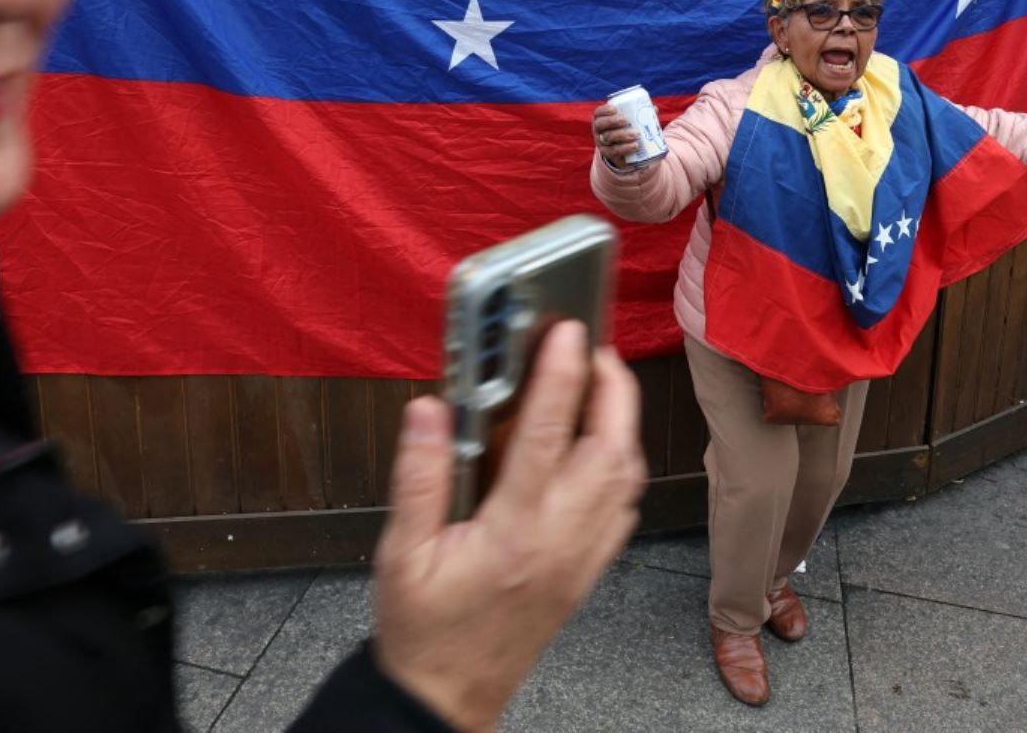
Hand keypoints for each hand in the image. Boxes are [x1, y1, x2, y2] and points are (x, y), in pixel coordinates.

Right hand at [371, 323, 645, 731]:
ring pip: (626, 477)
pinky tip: (600, 448)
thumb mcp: (400, 552)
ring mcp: (580, 559)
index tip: (565, 331)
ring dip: (621, 423)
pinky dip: (621, 465)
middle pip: (610, 450)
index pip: (545, 436)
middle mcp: (559, 542)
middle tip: (592, 348)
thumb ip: (418, 476)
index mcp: (513, 532)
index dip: (559, 375)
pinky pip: (623, 508)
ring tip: (597, 385)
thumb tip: (430, 409)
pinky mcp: (587, 573)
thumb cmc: (423, 629)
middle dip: (611, 389)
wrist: (446, 697)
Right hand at [591, 104, 641, 167]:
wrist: (622, 152)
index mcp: (601, 120)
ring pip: (609, 138)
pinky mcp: (609, 154)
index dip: (604, 110)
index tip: (615, 109)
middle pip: (601, 125)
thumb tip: (655, 109)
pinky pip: (615, 151)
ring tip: (636, 134)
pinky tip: (635, 145)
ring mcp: (602, 143)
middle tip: (626, 120)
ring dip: (622, 135)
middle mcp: (598, 131)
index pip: (598, 113)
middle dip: (613, 121)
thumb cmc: (624, 130)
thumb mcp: (628, 122)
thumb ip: (638, 115)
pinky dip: (626, 148)